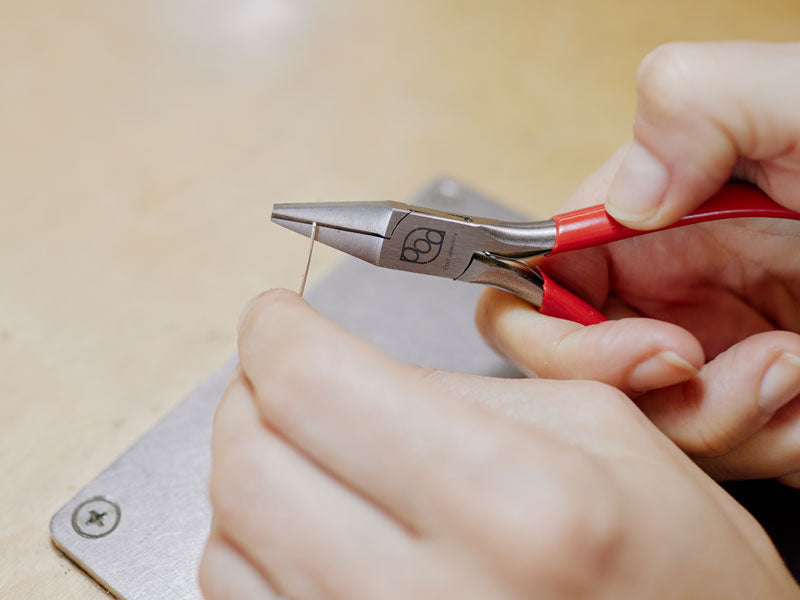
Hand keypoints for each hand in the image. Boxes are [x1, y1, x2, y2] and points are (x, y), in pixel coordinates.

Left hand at [200, 290, 797, 599]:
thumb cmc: (677, 574)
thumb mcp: (603, 436)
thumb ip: (461, 389)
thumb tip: (350, 371)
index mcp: (514, 503)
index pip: (315, 384)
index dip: (274, 331)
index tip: (277, 318)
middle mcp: (431, 597)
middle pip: (247, 465)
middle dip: (250, 393)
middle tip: (283, 371)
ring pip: (227, 545)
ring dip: (251, 472)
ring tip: (304, 448)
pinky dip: (256, 547)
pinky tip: (307, 523)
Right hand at [477, 42, 799, 483]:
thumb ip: (700, 105)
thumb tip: (624, 196)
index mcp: (653, 220)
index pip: (540, 289)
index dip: (566, 339)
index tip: (662, 355)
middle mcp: (669, 286)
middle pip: (589, 377)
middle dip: (662, 401)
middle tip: (761, 373)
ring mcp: (711, 343)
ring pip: (655, 427)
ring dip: (732, 424)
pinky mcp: (759, 391)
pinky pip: (728, 450)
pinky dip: (774, 444)